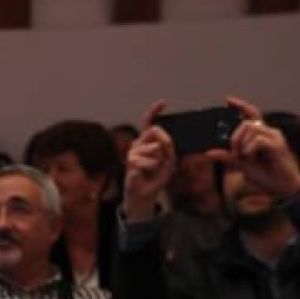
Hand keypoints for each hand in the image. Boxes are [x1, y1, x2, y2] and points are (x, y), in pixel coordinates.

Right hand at [122, 100, 175, 221]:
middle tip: (164, 157)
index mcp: (149, 142)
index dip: (154, 111)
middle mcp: (139, 144)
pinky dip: (149, 166)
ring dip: (158, 159)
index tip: (163, 102)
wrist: (143, 196)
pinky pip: (144, 159)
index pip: (149, 122)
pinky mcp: (130, 161)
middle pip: (154, 131)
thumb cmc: (156, 178)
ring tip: (153, 169)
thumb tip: (158, 140)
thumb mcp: (169, 163)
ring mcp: (133, 152)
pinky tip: (144, 173)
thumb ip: (168, 149)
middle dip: (165, 143)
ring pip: (152, 147)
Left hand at [206, 97, 299, 198]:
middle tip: (236, 154)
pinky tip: (250, 157)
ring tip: (244, 158)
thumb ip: (228, 157)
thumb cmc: (267, 176)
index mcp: (262, 135)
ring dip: (241, 143)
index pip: (252, 114)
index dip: (240, 105)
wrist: (284, 188)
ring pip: (250, 129)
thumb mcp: (242, 166)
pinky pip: (257, 140)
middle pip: (245, 123)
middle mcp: (269, 132)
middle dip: (235, 138)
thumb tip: (209, 153)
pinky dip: (249, 148)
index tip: (227, 100)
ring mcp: (275, 137)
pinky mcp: (278, 145)